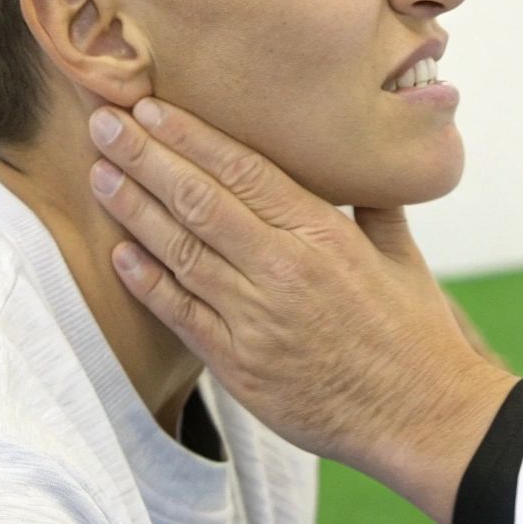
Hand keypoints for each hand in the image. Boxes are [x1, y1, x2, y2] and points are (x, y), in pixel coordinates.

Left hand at [86, 96, 519, 523]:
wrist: (422, 415)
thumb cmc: (415, 333)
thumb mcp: (399, 254)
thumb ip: (371, 205)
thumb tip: (359, 164)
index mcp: (324, 233)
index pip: (243, 169)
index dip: (190, 136)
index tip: (152, 108)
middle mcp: (283, 268)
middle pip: (199, 200)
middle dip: (145, 157)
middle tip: (104, 124)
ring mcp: (256, 319)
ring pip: (180, 251)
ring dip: (134, 210)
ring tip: (100, 176)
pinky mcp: (239, 366)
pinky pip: (181, 314)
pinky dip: (147, 282)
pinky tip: (120, 253)